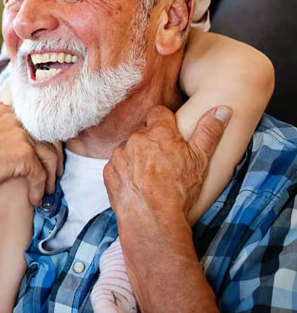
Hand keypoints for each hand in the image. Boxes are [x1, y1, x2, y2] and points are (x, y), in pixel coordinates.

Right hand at [0, 100, 63, 205]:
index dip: (46, 138)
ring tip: (47, 190)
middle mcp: (15, 119)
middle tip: (55, 173)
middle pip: (48, 137)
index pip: (37, 121)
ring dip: (49, 176)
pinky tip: (35, 199)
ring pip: (48, 156)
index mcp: (5, 110)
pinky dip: (39, 189)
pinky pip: (39, 174)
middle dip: (55, 157)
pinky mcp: (23, 154)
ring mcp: (20, 135)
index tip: (48, 153)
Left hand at [103, 105, 230, 222]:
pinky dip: (126, 172)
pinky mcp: (109, 171)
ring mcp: (120, 155)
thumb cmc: (179, 192)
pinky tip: (138, 186)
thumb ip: (209, 132)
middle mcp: (135, 139)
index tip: (172, 137)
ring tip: (152, 178)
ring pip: (130, 149)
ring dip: (138, 157)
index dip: (166, 123)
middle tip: (165, 162)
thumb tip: (222, 110)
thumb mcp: (200, 161)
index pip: (159, 113)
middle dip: (152, 142)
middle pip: (144, 132)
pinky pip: (118, 165)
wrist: (153, 222)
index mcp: (158, 133)